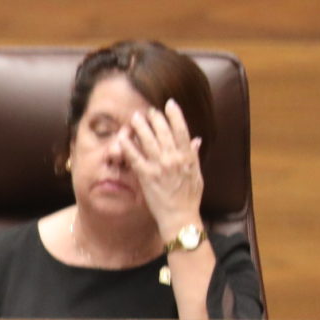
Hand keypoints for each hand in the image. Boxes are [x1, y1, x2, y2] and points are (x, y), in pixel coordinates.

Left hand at [119, 97, 205, 243]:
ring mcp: (159, 166)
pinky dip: (128, 146)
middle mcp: (174, 158)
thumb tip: (196, 139)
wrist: (180, 215)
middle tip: (148, 110)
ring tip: (135, 117)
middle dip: (155, 118)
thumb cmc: (189, 196)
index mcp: (188, 156)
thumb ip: (194, 155)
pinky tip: (122, 137)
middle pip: (163, 132)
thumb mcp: (197, 173)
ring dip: (141, 127)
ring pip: (149, 141)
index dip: (175, 115)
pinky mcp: (146, 176)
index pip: (182, 130)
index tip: (169, 104)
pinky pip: (135, 157)